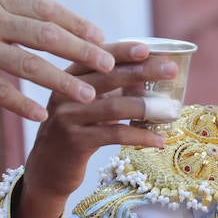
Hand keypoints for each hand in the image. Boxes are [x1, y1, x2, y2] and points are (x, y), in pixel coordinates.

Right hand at [0, 0, 115, 121]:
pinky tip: (41, 116)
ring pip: (28, 64)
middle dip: (82, 50)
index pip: (46, 9)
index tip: (101, 35)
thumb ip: (3, 7)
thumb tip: (39, 16)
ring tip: (88, 96)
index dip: (76, 23)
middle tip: (110, 64)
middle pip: (46, 34)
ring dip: (62, 81)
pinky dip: (21, 104)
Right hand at [13, 41, 177, 217]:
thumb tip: (149, 74)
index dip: (122, 50)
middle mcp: (64, 93)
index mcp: (67, 78)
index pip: (96, 57)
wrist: (46, 170)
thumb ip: (107, 88)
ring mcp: (67, 118)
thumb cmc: (74, 132)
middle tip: (170, 69)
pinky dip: (140, 136)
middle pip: (107, 76)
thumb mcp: (85, 105)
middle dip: (142, 71)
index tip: (147, 47)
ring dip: (146, 107)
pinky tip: (158, 140)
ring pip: (113, 107)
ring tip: (170, 110)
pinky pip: (114, 135)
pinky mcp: (75, 142)